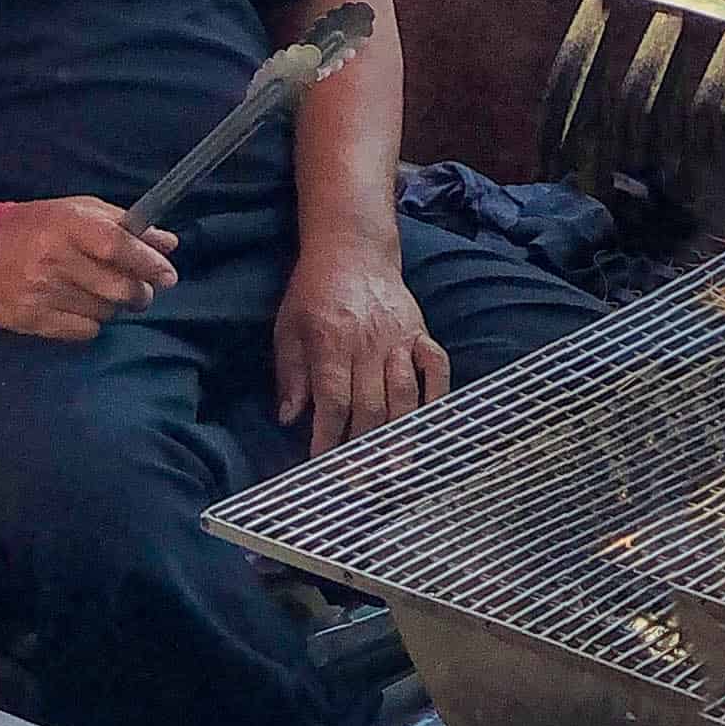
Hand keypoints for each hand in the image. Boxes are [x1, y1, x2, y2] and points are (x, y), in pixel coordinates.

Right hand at [0, 197, 178, 341]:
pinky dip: (91, 322)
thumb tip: (169, 243)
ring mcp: (39, 292)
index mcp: (68, 225)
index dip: (148, 263)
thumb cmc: (39, 226)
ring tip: (102, 293)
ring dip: (113, 307)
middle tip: (142, 292)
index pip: (118, 247)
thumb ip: (126, 225)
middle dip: (141, 293)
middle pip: (117, 288)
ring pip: (104, 312)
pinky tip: (80, 307)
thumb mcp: (80, 212)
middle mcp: (53, 259)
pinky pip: (83, 331)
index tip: (168, 275)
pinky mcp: (29, 319)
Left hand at [273, 257, 449, 455]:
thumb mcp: (288, 327)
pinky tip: (430, 420)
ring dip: (399, 433)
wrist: (352, 247)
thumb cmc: (314, 289)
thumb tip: (289, 418)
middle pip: (370, 406)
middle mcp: (367, 342)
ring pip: (403, 394)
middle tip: (358, 478)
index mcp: (330, 342)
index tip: (322, 465)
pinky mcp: (419, 330)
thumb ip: (290, 374)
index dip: (328, 439)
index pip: (333, 402)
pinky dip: (436, 393)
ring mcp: (398, 336)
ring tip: (394, 466)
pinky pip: (435, 365)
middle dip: (362, 448)